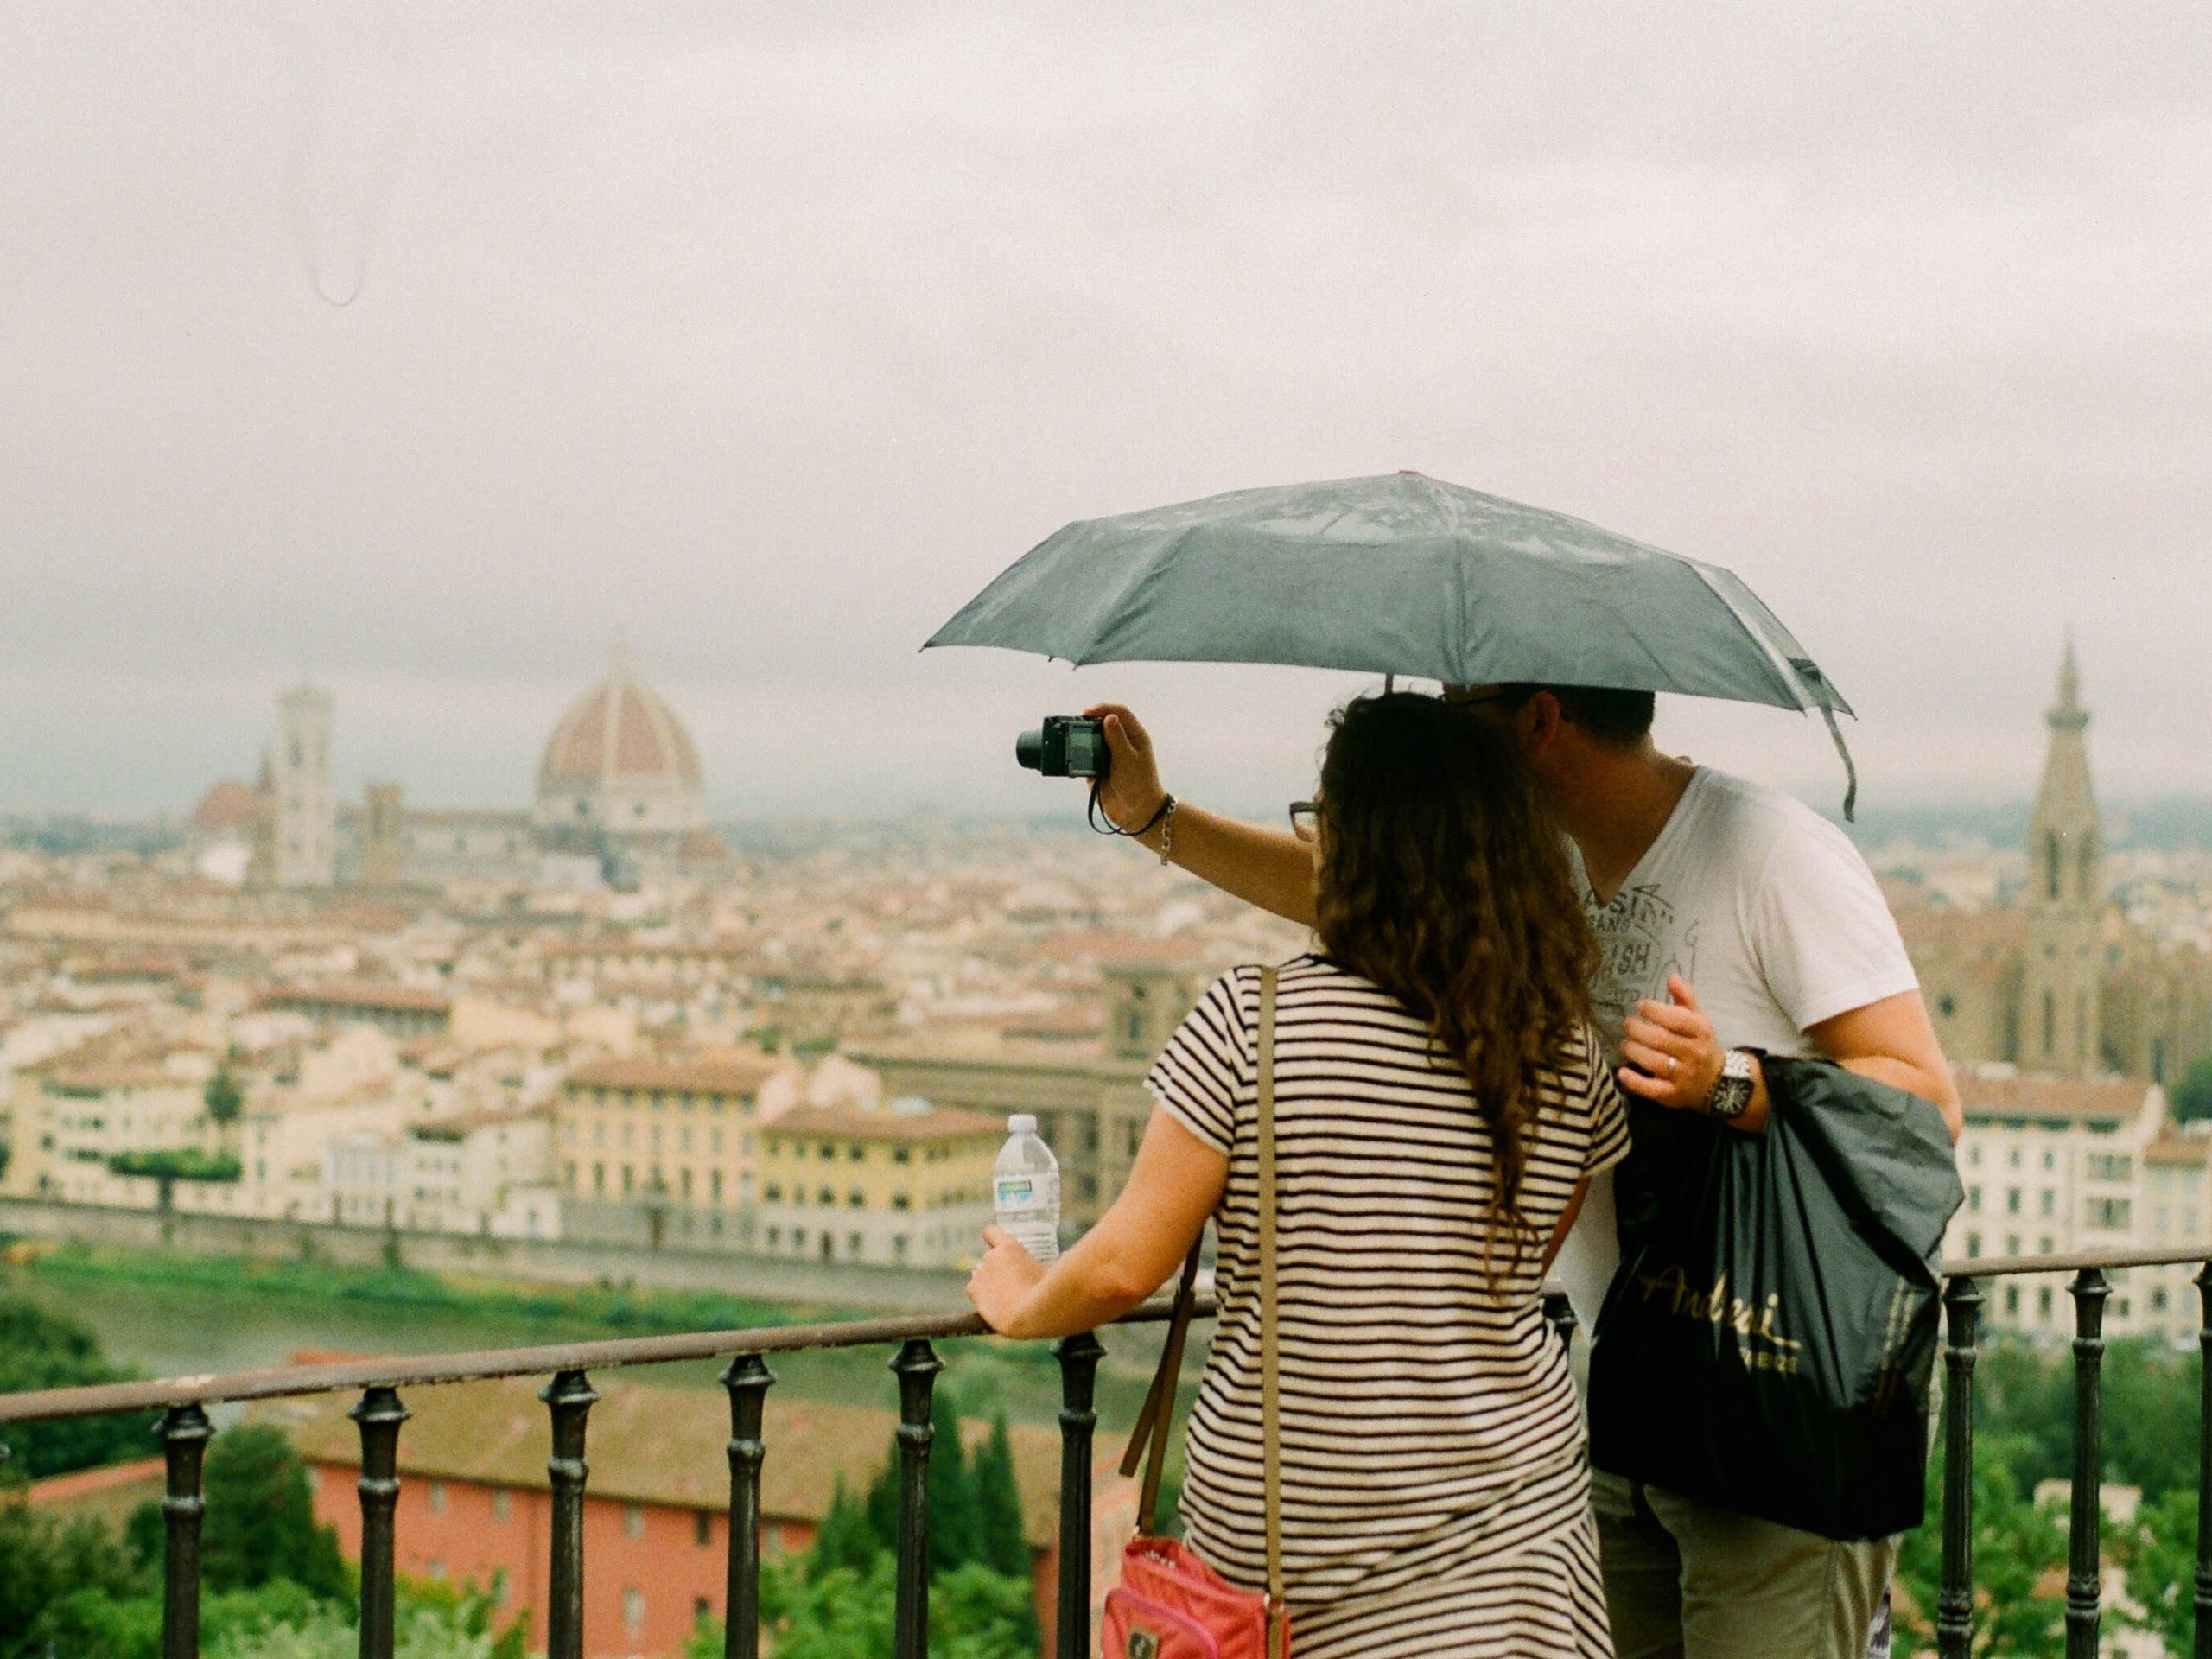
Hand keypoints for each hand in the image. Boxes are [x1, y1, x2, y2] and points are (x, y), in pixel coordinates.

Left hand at [966, 1225, 1047, 1334]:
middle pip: (989, 1258)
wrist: (1030, 1314)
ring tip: (1004, 1297)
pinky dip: (980, 1295)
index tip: (998, 1248)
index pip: (991, 1232)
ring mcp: (980, 1273)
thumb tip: (1068, 1254)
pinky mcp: (973, 1289)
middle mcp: (991, 1257)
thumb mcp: (1053, 1271)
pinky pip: (973, 1289)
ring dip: (988, 1281)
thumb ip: (1055, 1260)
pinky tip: (993, 1304)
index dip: (993, 1239)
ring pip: (980, 1274)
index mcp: (1009, 1247)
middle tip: (1012, 1283)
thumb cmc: (1047, 1291)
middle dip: (998, 1268)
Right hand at [1081, 703, 1166, 832]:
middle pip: (1102, 725)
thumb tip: (1109, 717)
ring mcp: (1110, 757)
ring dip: (1081, 744)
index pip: (1120, 712)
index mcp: (1135, 736)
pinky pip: (1085, 761)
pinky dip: (1077, 761)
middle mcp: (1122, 743)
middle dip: (1088, 725)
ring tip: (1071, 746)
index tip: (1087, 712)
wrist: (1137, 813)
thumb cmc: (1139, 784)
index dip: (1103, 708)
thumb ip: (1116, 738)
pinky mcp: (1099, 771)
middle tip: (1074, 727)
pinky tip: (1071, 766)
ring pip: (1091, 742)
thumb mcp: (1127, 758)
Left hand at [1618, 973, 1724, 1112]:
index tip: (1641, 1006)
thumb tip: (1672, 976)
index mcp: (1700, 1032)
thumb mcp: (1697, 1020)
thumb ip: (1685, 998)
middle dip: (1639, 1030)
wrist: (1718, 1082)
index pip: (1679, 1020)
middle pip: (1663, 1040)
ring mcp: (1684, 1076)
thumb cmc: (1700, 1044)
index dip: (1657, 1011)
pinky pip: (1653, 1090)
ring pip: (1656, 1063)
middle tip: (1627, 1024)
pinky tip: (1622, 1073)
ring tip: (1625, 1043)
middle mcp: (1694, 1054)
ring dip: (1635, 1051)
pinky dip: (1635, 1082)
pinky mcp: (1673, 1095)